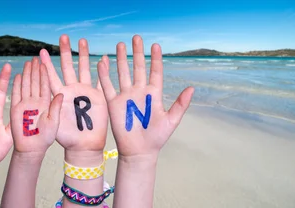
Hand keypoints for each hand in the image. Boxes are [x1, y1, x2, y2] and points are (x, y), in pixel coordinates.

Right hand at [10, 57, 62, 154]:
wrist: (32, 149)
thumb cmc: (45, 138)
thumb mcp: (54, 122)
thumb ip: (56, 107)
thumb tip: (61, 93)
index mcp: (45, 103)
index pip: (45, 85)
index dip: (44, 74)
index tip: (44, 63)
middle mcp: (35, 102)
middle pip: (34, 82)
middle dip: (35, 70)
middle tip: (36, 58)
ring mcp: (25, 105)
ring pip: (25, 86)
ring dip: (26, 74)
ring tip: (28, 63)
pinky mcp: (16, 109)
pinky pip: (16, 95)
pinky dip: (16, 85)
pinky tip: (17, 75)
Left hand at [39, 35, 108, 153]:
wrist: (82, 146)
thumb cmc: (65, 138)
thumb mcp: (55, 122)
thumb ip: (56, 106)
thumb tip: (59, 92)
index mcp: (58, 95)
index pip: (50, 76)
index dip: (47, 64)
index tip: (42, 51)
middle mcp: (71, 91)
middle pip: (68, 67)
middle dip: (66, 52)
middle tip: (63, 37)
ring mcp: (85, 93)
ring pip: (85, 69)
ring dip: (84, 55)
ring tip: (82, 40)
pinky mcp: (98, 98)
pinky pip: (102, 81)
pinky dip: (104, 70)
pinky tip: (105, 58)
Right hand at [97, 35, 193, 157]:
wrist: (139, 151)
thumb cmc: (156, 138)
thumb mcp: (171, 120)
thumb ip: (180, 104)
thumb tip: (192, 88)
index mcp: (154, 94)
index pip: (155, 72)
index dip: (155, 59)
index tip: (155, 45)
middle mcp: (139, 92)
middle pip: (138, 67)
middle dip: (137, 53)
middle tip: (136, 38)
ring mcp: (126, 96)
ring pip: (123, 73)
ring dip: (121, 59)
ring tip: (120, 45)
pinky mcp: (114, 103)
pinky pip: (108, 86)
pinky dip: (105, 74)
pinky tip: (103, 62)